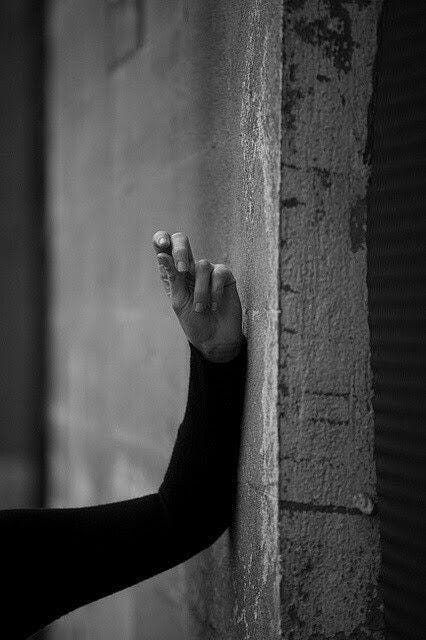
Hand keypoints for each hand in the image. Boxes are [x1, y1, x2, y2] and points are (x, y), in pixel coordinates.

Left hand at [152, 231, 243, 362]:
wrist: (215, 339)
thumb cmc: (194, 322)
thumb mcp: (179, 301)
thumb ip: (173, 278)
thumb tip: (161, 254)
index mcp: (172, 273)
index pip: (164, 247)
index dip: (161, 238)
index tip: (162, 245)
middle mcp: (188, 267)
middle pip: (182, 240)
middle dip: (180, 251)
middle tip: (182, 270)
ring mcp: (207, 270)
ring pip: (202, 265)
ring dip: (200, 290)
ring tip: (201, 308)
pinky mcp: (224, 276)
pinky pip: (218, 273)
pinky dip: (214, 291)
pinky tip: (214, 305)